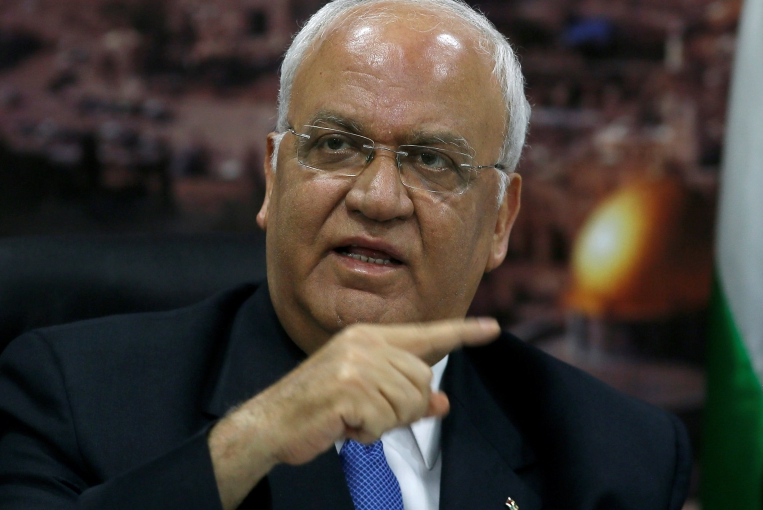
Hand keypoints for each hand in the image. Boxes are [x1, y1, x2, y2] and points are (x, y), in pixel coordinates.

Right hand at [207, 317, 499, 507]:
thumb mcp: (367, 399)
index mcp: (369, 337)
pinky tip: (343, 425)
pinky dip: (367, 433)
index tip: (492, 329)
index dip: (462, 333)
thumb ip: (406, 397)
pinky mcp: (348, 388)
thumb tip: (441, 402)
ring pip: (407, 402)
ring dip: (383, 422)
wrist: (270, 422)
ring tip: (352, 417)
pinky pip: (384, 420)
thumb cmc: (319, 410)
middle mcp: (364, 343)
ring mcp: (355, 363)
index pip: (426, 334)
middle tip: (367, 413)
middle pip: (421, 380)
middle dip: (402, 408)